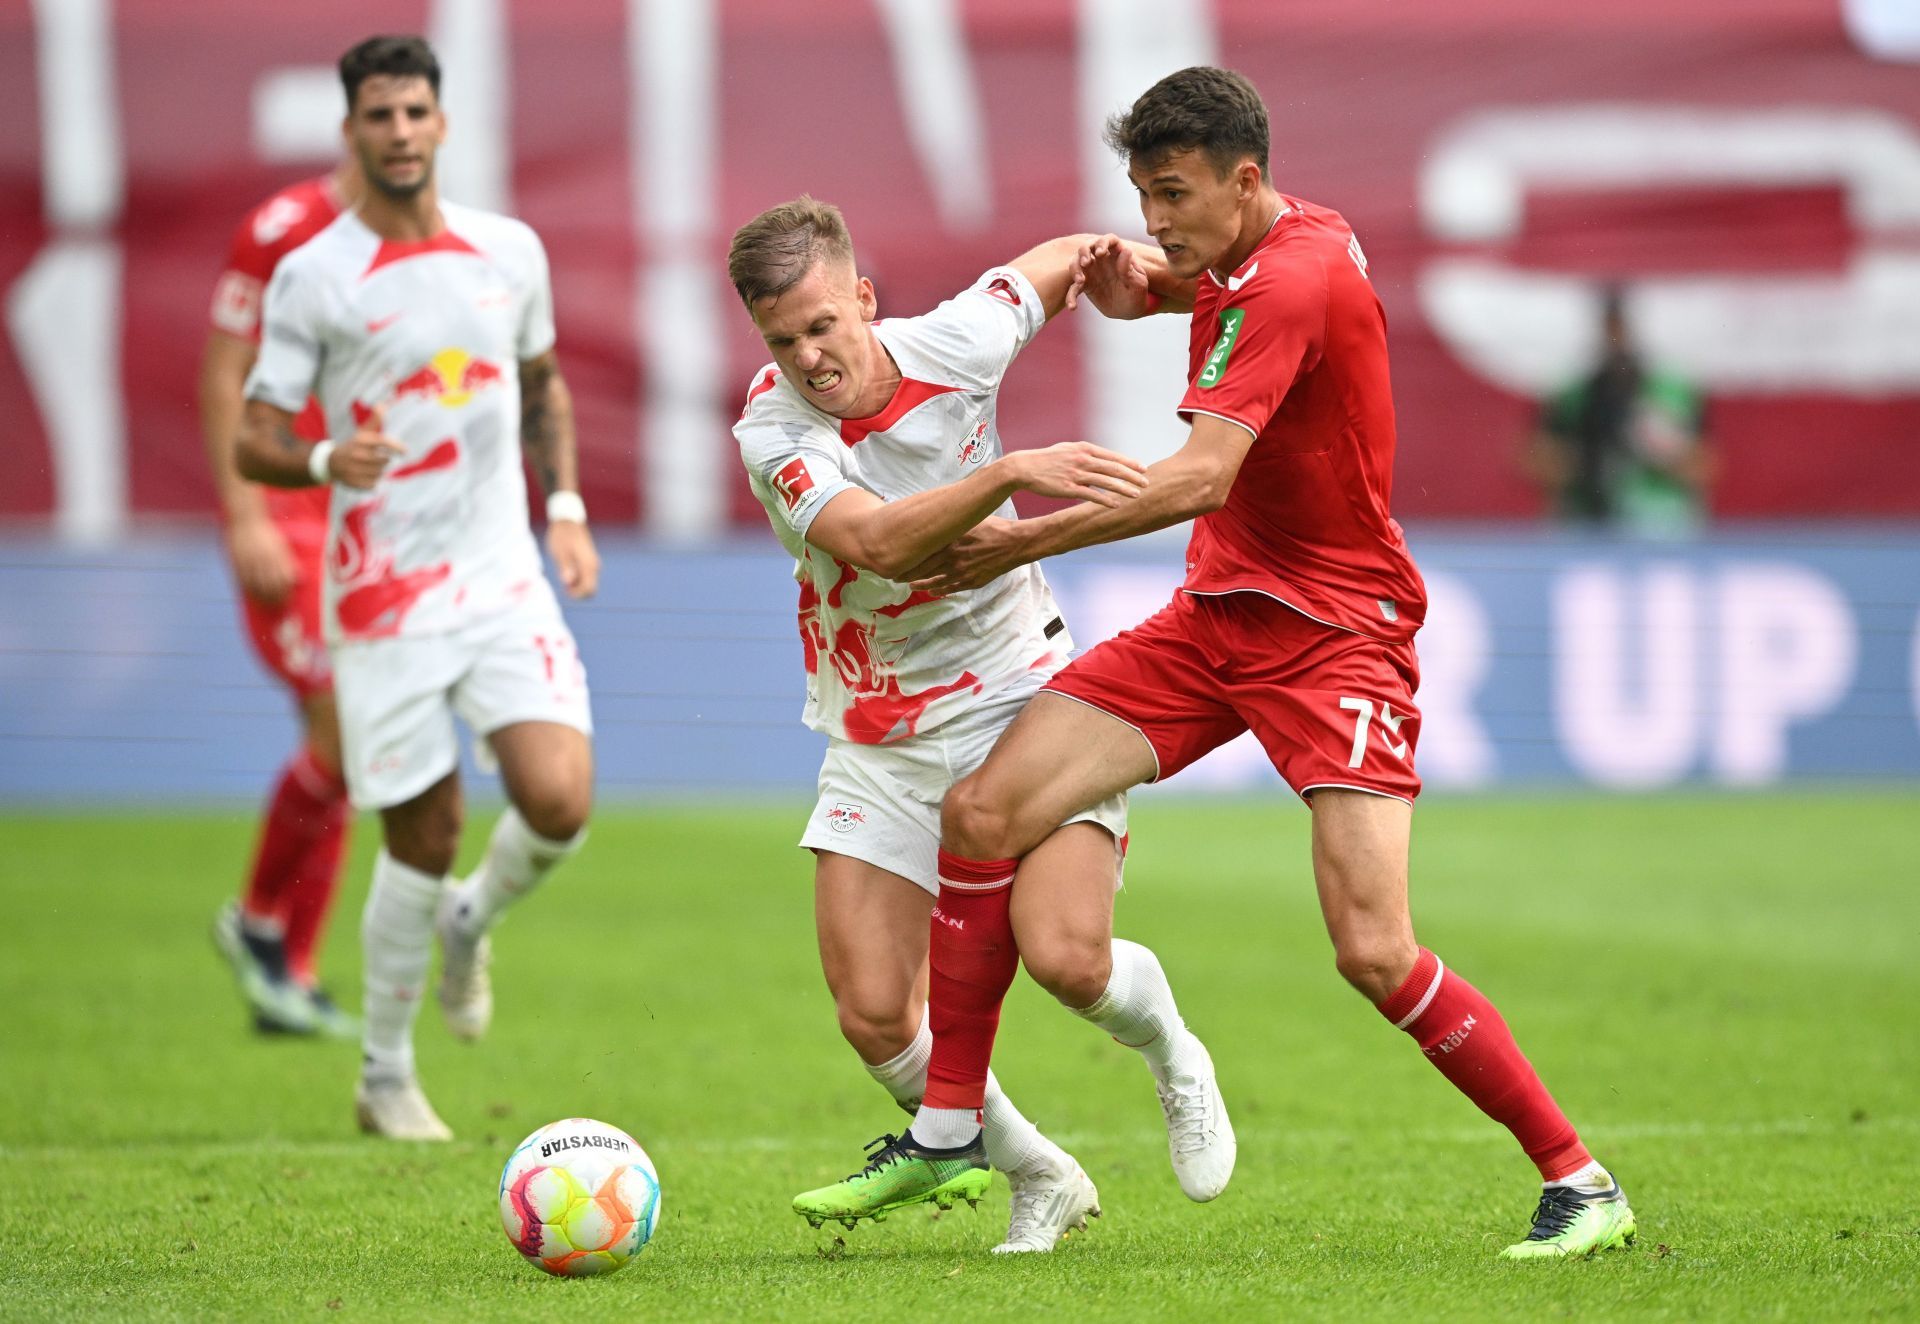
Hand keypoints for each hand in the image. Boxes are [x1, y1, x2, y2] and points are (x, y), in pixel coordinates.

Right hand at [224, 513, 295, 604]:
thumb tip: (299, 579)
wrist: (246, 521)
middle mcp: (264, 559)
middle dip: (276, 599)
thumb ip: (289, 562)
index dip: (286, 593)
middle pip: (271, 585)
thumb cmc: (267, 533)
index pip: (284, 579)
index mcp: (277, 555)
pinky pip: (244, 581)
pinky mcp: (238, 563)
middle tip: (279, 608)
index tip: (289, 602)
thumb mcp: (282, 545)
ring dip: (264, 598)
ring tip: (268, 606)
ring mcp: (250, 562)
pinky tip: (254, 598)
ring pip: (257, 586)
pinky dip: (250, 592)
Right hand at [329, 405, 405, 488]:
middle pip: (385, 461)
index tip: (405, 451)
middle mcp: (357, 454)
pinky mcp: (353, 482)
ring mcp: (354, 469)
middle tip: (375, 458)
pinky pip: (373, 484)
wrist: (330, 463)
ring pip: (380, 473)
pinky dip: (372, 481)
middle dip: (384, 460)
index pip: (383, 441)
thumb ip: (375, 421)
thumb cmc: (353, 446)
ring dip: (378, 471)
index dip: (396, 446)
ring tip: (368, 466)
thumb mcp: (362, 433)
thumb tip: (382, 404)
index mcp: (360, 441)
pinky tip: (364, 475)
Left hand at [546, 518, 599, 598]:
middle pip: (592, 589)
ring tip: (564, 578)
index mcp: (588, 564)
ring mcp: (593, 563)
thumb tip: (568, 582)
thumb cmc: (562, 535)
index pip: (589, 588)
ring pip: (589, 583)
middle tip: (564, 587)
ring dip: (578, 586)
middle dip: (578, 592)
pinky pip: (587, 577)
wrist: (567, 520)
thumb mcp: (560, 551)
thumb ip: (566, 566)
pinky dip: (578, 580)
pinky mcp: (589, 561)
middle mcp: (594, 565)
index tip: (565, 590)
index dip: (578, 594)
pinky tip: (568, 573)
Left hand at [905, 517, 1028, 595]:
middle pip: (925, 571)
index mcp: (949, 543)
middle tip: (895, 578)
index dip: (907, 561)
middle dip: (908, 576)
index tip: (895, 563)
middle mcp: (952, 559)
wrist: (1014, 543)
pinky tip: (934, 592)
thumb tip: (935, 519)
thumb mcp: (968, 522)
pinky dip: (941, 590)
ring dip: (922, 585)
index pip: (922, 555)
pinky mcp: (972, 581)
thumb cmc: (993, 527)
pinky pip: (953, 588)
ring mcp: (962, 573)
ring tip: (911, 587)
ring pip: (937, 582)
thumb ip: (951, 525)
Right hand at [1006, 441, 1146, 507]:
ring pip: (1106, 482)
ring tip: (1136, 494)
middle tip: (1146, 482)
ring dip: (1124, 488)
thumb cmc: (1048, 459)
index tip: (1143, 468)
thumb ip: (1086, 453)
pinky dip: (1105, 500)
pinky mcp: (1068, 488)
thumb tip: (1102, 459)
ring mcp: (1076, 474)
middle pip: (1114, 468)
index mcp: (1084, 448)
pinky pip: (1091, 495)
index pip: (1113, 456)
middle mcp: (1083, 460)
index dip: (1130, 463)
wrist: (1025, 467)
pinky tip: (1116, 504)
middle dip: (1132, 476)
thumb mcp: (1068, 449)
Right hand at [1066, 234, 1152, 317]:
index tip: (1100, 253)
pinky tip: (1072, 307)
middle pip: (1088, 246)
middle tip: (1085, 263)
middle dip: (1084, 252)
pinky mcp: (1085, 285)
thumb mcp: (1137, 283)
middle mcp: (1102, 260)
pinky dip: (1070, 296)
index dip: (1103, 242)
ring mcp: (1092, 271)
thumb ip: (1129, 269)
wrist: (1129, 310)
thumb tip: (1126, 250)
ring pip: (1076, 262)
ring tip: (1080, 282)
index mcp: (1117, 255)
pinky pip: (1073, 287)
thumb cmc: (1137, 294)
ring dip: (1074, 269)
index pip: (1109, 240)